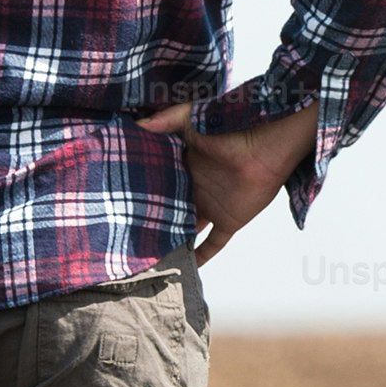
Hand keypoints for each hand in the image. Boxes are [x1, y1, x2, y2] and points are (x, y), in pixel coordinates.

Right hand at [137, 101, 317, 265]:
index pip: (158, 184)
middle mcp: (195, 189)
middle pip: (170, 210)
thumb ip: (165, 120)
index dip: (141, 194)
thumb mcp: (192, 117)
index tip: (120, 205)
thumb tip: (137, 124)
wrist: (266, 144)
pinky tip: (185, 268)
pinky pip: (213, 244)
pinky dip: (202, 257)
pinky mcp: (229, 220)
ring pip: (187, 230)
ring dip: (173, 241)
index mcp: (183, 167)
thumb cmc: (231, 126)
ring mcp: (211, 207)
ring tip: (149, 258)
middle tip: (127, 237)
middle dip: (153, 222)